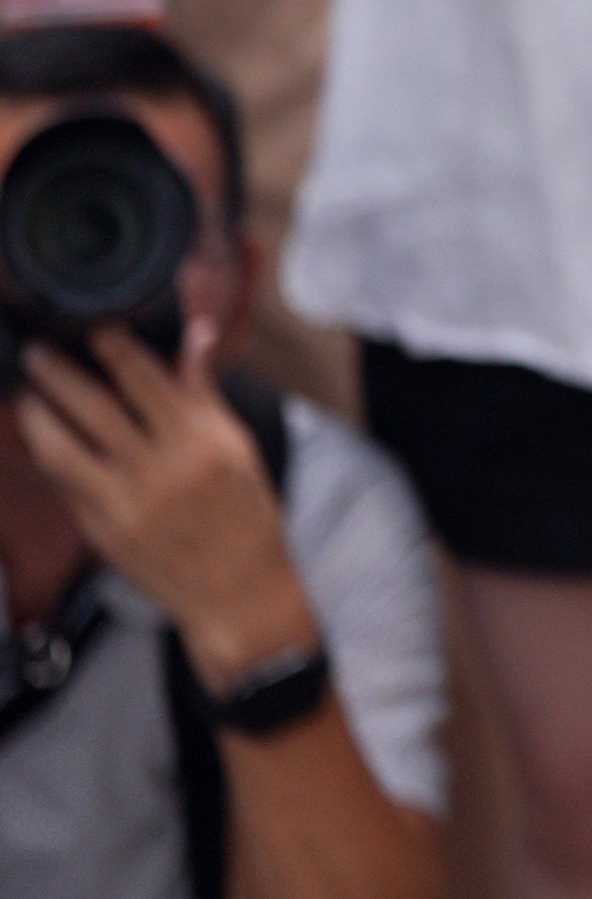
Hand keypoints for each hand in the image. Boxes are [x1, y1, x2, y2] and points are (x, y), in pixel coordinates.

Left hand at [17, 317, 318, 688]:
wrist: (236, 589)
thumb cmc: (245, 514)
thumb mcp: (236, 445)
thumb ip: (203, 392)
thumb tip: (196, 335)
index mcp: (200, 441)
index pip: (147, 379)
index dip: (114, 348)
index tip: (93, 326)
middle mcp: (160, 469)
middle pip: (95, 408)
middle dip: (59, 375)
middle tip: (35, 351)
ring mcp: (126, 504)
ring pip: (63, 449)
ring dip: (37, 416)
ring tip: (24, 394)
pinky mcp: (102, 532)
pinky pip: (66, 486)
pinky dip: (49, 457)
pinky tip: (40, 440)